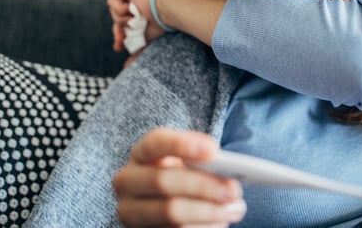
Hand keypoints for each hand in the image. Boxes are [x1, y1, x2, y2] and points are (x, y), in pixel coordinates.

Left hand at [107, 0, 166, 54]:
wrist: (167, 7)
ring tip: (135, 20)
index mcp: (144, 5)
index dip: (121, 33)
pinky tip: (132, 10)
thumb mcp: (147, 37)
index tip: (120, 47)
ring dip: (123, 20)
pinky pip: (113, 1)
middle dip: (118, 30)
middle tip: (119, 44)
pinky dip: (120, 10)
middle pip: (118, 15)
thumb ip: (137, 48)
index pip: (127, 19)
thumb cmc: (163, 21)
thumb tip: (126, 67)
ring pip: (114, 10)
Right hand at [112, 128, 245, 227]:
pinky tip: (220, 223)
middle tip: (233, 189)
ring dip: (208, 211)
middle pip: (163, 180)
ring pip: (170, 211)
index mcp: (140, 154)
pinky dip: (203, 227)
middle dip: (203, 185)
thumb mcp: (187, 166)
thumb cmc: (182, 179)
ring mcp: (129, 211)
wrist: (163, 208)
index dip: (182, 145)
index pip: (155, 143)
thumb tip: (225, 170)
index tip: (213, 151)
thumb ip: (200, 163)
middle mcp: (127, 181)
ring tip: (234, 209)